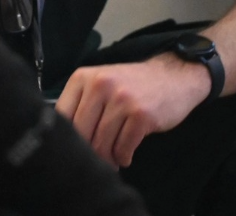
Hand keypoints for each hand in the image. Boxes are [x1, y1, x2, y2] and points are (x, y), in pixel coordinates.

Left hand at [55, 56, 208, 167]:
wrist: (173, 76)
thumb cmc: (132, 85)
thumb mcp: (101, 83)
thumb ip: (81, 105)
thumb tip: (66, 141)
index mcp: (83, 77)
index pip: (62, 116)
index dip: (67, 138)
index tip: (76, 148)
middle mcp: (101, 85)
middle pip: (81, 133)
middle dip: (89, 152)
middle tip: (98, 159)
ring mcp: (122, 99)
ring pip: (102, 143)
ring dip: (108, 158)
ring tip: (113, 157)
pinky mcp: (141, 114)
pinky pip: (123, 148)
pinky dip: (123, 157)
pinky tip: (126, 154)